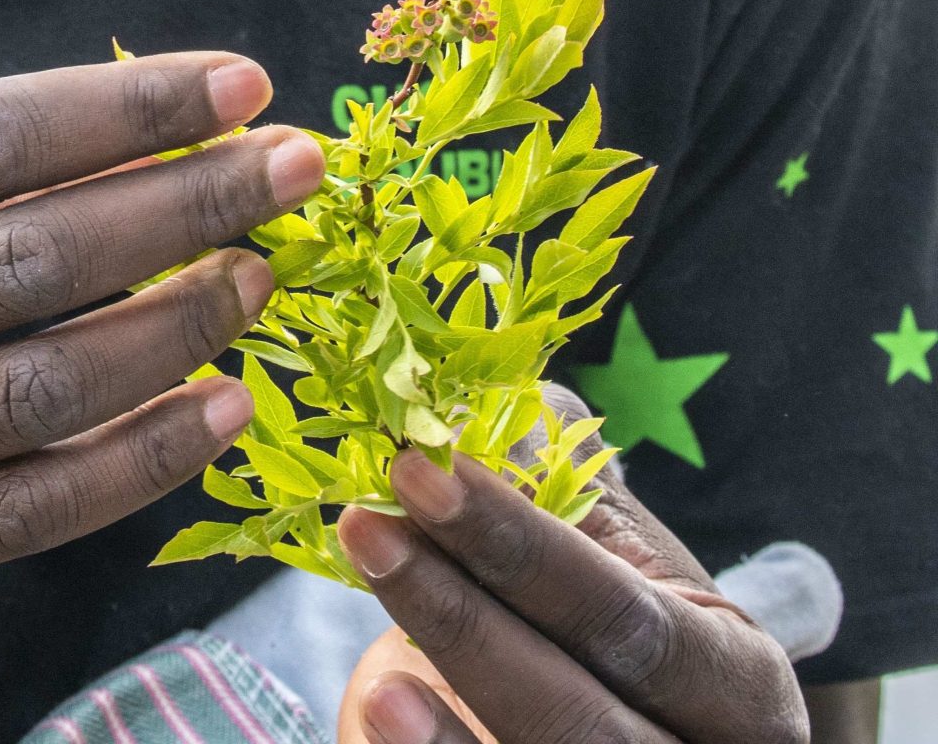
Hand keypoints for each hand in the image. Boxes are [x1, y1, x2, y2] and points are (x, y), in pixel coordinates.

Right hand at [0, 52, 321, 661]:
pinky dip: (134, 458)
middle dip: (175, 208)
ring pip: (26, 391)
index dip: (112, 110)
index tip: (234, 85)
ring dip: (170, 330)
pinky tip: (218, 408)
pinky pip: (17, 510)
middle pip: (10, 261)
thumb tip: (139, 127)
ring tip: (258, 281)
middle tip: (287, 172)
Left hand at [334, 433, 807, 743]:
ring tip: (374, 677)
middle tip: (366, 526)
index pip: (627, 617)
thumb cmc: (619, 624)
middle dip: (468, 623)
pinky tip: (380, 717)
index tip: (420, 469)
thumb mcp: (621, 557)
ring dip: (449, 730)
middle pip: (587, 717)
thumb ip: (555, 481)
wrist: (635, 725)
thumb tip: (451, 395)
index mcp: (739, 676)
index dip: (520, 545)